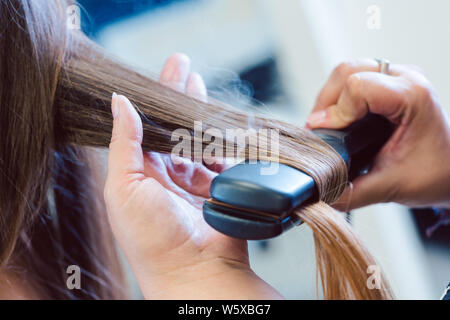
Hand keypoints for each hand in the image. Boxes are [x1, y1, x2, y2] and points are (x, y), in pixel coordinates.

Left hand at [104, 53, 281, 298]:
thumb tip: (120, 102)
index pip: (147, 126)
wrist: (194, 271)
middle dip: (179, 96)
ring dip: (202, 113)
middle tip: (185, 67)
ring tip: (200, 85)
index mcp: (139, 174)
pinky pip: (222, 157)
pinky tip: (222, 122)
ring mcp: (195, 181)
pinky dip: (223, 140)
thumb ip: (124, 143)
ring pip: (199, 138)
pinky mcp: (219, 188)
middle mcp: (166, 176)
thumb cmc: (151, 237)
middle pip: (174, 126)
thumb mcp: (123, 187)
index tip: (167, 70)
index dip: (155, 96)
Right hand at [306, 59, 449, 209]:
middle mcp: (405, 79)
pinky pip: (353, 78)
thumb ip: (353, 192)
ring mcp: (396, 78)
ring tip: (327, 126)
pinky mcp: (388, 83)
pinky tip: (338, 120)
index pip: (358, 86)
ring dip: (330, 99)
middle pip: (347, 71)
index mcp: (412, 96)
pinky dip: (338, 98)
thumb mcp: (392, 186)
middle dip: (326, 102)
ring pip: (347, 71)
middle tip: (320, 130)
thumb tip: (320, 192)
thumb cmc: (437, 172)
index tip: (325, 135)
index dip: (335, 112)